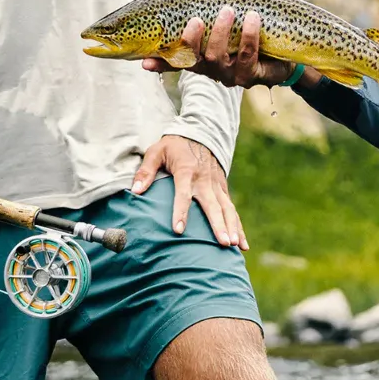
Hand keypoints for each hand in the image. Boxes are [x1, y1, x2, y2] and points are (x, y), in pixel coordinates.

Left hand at [131, 134, 247, 248]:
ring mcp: (216, 185)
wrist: (200, 133)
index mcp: (186, 171)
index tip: (179, 230)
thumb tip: (135, 190)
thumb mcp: (156, 152)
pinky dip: (238, 226)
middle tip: (223, 243)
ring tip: (235, 246)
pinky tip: (243, 244)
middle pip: (212, 205)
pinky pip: (231, 209)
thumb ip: (145, 171)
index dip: (181, 212)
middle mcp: (204, 180)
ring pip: (227, 208)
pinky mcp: (222, 188)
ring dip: (232, 227)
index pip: (183, 194)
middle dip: (218, 225)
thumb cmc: (173, 146)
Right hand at [141, 6, 321, 89]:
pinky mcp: (254, 76)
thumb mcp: (228, 19)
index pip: (175, 61)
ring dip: (221, 32)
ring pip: (217, 58)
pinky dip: (248, 35)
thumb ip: (208, 10)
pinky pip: (248, 56)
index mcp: (201, 57)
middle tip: (196, 19)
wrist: (288, 50)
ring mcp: (232, 76)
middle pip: (194, 60)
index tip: (143, 61)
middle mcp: (213, 69)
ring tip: (229, 10)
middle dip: (192, 39)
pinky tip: (252, 17)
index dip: (159, 63)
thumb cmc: (252, 30)